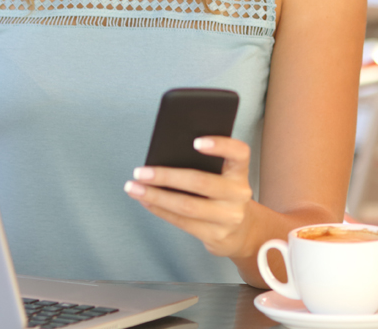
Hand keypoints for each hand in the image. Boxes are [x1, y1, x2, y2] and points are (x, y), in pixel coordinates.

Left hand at [124, 136, 254, 258]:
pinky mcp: (216, 235)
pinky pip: (182, 222)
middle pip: (200, 182)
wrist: (243, 232)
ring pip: (187, 206)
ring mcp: (228, 217)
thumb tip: (164, 156)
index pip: (239, 153)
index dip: (220, 145)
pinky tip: (146, 201)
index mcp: (240, 172)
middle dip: (165, 176)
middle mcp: (238, 194)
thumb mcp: (223, 177)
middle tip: (141, 172)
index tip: (196, 141)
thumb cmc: (223, 195)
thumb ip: (205, 165)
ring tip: (134, 188)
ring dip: (155, 196)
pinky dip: (160, 210)